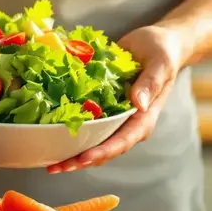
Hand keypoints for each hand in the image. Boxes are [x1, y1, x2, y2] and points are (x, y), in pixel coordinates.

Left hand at [47, 25, 184, 173]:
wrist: (158, 42)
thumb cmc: (163, 51)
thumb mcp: (161, 63)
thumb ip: (151, 83)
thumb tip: (139, 104)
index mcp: (144, 117)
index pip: (123, 141)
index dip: (102, 152)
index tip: (83, 159)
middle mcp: (128, 123)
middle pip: (104, 149)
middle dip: (80, 161)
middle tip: (56, 167)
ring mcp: (115, 117)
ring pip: (93, 141)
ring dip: (72, 153)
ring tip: (49, 162)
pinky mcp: (104, 108)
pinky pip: (87, 123)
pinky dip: (70, 131)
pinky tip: (50, 134)